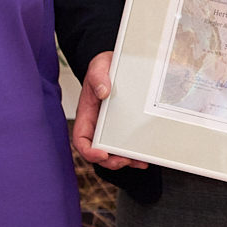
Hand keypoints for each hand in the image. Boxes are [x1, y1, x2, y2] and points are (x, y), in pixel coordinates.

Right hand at [71, 51, 146, 169]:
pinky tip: (145, 156)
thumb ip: (97, 77)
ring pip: (115, 152)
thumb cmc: (104, 68)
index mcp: (87, 115)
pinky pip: (128, 144)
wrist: (117, 64)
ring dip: (125, 160)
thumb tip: (103, 91)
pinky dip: (135, 152)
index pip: (81, 139)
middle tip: (124, 160)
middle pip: (99, 151)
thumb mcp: (99, 66)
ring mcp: (111, 128)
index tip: (102, 154)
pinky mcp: (125, 126)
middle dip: (111, 161)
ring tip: (139, 161)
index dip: (89, 151)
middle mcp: (97, 125)